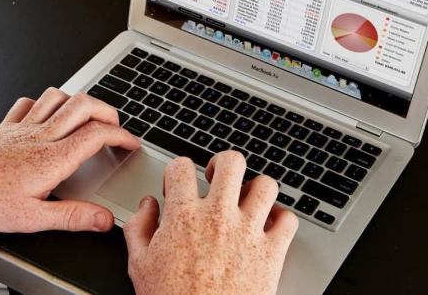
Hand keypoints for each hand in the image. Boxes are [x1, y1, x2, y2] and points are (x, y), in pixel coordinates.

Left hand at [0, 88, 139, 232]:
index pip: (97, 134)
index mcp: (51, 159)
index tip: (131, 144)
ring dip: (79, 101)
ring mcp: (22, 127)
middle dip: (107, 110)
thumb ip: (72, 217)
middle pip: (83, 105)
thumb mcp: (31, 219)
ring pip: (57, 96)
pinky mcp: (5, 127)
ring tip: (88, 116)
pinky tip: (47, 114)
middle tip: (116, 126)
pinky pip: (28, 103)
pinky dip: (45, 102)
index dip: (121, 135)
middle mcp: (40, 136)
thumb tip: (103, 219)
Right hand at [123, 151, 298, 294]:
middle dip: (223, 164)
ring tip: (246, 200)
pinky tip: (269, 225)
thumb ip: (138, 227)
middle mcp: (219, 216)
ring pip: (266, 185)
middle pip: (231, 162)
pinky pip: (289, 220)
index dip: (178, 171)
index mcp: (184, 216)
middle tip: (218, 178)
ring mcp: (249, 232)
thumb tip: (147, 206)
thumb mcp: (139, 265)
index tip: (179, 185)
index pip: (181, 166)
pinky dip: (282, 219)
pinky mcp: (273, 253)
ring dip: (256, 188)